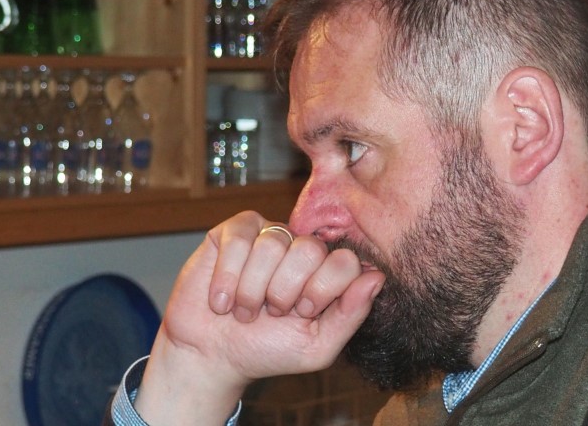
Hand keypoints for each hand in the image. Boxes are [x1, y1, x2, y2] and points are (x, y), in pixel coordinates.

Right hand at [134, 211, 384, 424]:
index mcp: (326, 271)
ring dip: (252, 291)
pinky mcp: (232, 232)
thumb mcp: (316, 347)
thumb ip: (350, 315)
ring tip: (243, 310)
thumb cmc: (267, 350)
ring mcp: (267, 234)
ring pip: (271, 246)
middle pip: (310, 249)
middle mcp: (300, 247)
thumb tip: (376, 278)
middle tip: (271, 311)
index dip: (323, 289)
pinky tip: (220, 300)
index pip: (345, 260)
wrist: (211, 355)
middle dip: (285, 291)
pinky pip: (238, 240)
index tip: (303, 313)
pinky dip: (227, 278)